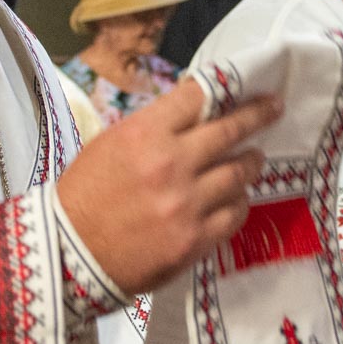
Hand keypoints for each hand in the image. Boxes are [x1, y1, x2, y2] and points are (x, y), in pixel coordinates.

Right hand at [57, 79, 279, 294]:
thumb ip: (154, 130)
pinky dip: (239, 203)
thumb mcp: (110, 145)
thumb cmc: (84, 196)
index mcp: (145, 134)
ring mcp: (187, 204)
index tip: (244, 88)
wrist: (68, 255)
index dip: (225, 89)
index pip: (198, 98)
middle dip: (258, 115)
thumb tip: (195, 116)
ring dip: (251, 163)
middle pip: (230, 131)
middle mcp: (172, 164)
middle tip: (274, 108)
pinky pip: (235, 214)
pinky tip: (236, 199)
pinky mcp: (195, 239)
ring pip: (239, 174)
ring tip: (254, 159)